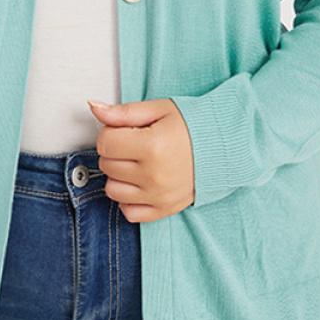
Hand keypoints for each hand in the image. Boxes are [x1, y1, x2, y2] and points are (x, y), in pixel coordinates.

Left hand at [87, 98, 194, 221]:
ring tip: (138, 162)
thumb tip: (94, 107)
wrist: (225, 146)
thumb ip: (123, 112)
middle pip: (107, 165)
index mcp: (151, 145)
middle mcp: (153, 174)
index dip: (111, 133)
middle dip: (115, 151)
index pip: (104, 143)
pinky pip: (128, 211)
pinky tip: (140, 182)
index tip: (126, 130)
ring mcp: (158, 195)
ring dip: (119, 175)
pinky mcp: (164, 209)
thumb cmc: (192, 125)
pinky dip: (129, 198)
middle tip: (135, 143)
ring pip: (112, 189)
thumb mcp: (159, 109)